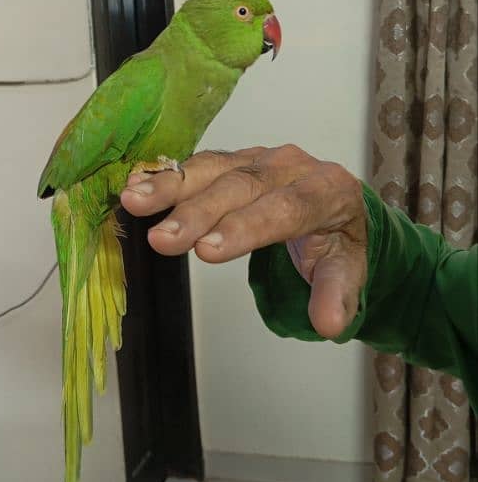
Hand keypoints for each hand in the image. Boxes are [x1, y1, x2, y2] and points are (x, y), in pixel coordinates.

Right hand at [120, 145, 367, 338]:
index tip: (207, 251)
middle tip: (161, 240)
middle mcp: (290, 166)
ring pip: (213, 168)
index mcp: (326, 191)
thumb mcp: (347, 266)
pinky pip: (198, 164)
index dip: (244, 228)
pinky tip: (135, 185)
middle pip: (241, 187)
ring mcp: (258, 158)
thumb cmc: (335, 235)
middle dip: (198, 213)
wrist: (333, 200)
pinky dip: (165, 175)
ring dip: (171, 187)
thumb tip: (329, 324)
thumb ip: (336, 292)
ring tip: (134, 200)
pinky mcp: (232, 159)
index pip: (285, 209)